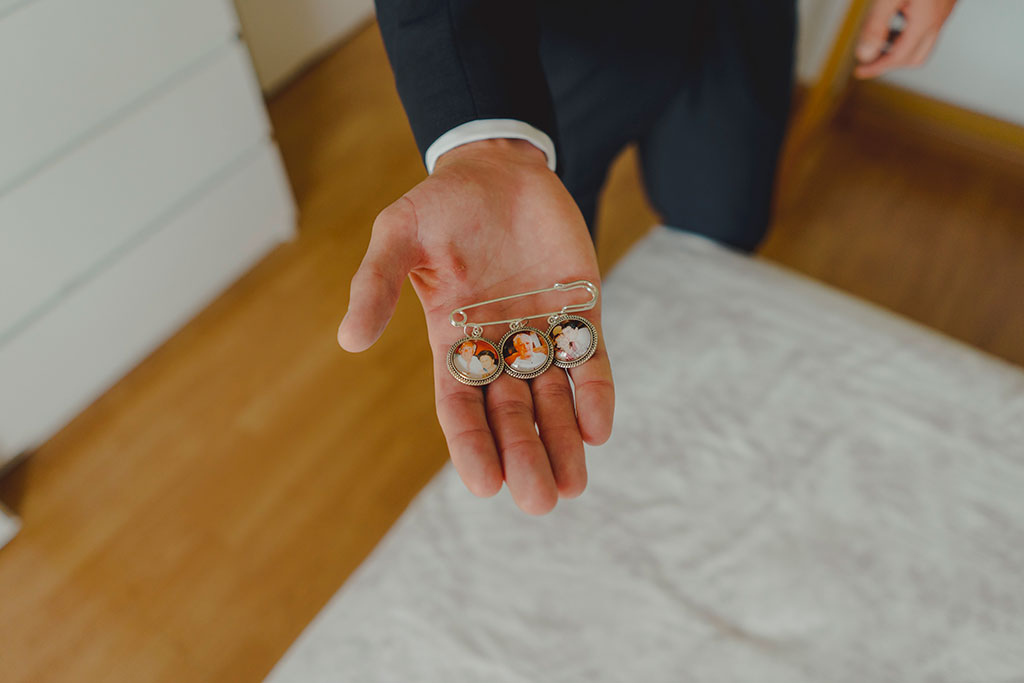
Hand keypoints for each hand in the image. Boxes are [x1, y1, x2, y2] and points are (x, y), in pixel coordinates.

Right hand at [337, 139, 613, 514]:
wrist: (497, 167)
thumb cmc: (440, 204)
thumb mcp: (397, 237)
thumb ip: (375, 285)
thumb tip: (348, 340)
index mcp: (451, 342)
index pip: (460, 406)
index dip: (471, 445)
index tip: (485, 485)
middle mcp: (498, 347)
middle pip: (511, 415)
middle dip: (525, 455)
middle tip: (540, 501)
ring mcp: (542, 332)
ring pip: (554, 399)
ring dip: (563, 442)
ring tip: (572, 486)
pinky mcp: (580, 310)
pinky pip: (590, 360)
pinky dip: (594, 393)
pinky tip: (598, 428)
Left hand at [854, 0, 956, 78]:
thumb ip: (875, 25)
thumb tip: (865, 55)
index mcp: (925, 20)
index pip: (899, 58)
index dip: (877, 68)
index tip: (860, 71)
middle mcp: (938, 19)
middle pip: (915, 58)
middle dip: (890, 63)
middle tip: (869, 59)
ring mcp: (944, 11)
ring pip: (923, 44)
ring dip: (900, 47)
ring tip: (879, 38)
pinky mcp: (944, 2)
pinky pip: (928, 28)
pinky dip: (908, 32)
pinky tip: (895, 17)